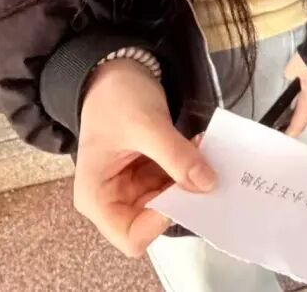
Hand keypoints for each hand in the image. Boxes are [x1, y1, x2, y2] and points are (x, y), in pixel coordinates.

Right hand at [74, 59, 216, 256]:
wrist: (114, 69)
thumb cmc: (115, 97)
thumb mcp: (146, 125)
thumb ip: (176, 156)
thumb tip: (208, 184)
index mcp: (97, 198)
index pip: (132, 236)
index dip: (161, 221)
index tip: (186, 189)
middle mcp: (114, 200)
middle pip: (155, 221)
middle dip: (184, 198)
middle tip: (209, 169)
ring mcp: (135, 187)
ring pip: (173, 201)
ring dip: (193, 180)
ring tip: (207, 151)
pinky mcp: (151, 173)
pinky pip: (178, 181)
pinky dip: (192, 168)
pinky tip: (202, 146)